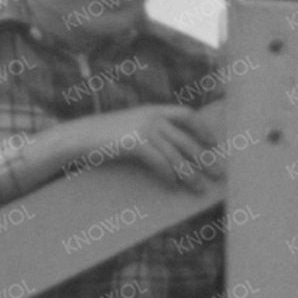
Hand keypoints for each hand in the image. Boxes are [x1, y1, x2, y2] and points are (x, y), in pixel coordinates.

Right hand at [55, 104, 220, 192]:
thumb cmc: (107, 135)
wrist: (79, 136)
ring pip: (176, 155)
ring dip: (190, 173)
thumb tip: (176, 148)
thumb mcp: (132, 124)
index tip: (214, 143)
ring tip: (200, 188)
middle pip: (186, 139)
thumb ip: (153, 129)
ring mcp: (144, 129)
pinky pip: (159, 162)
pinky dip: (168, 175)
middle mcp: (152, 117)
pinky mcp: (135, 143)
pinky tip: (173, 186)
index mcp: (153, 109)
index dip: (202, 129)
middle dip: (204, 157)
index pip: (186, 114)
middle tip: (218, 173)